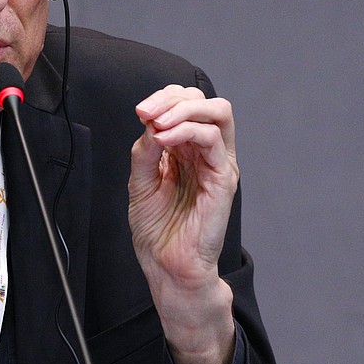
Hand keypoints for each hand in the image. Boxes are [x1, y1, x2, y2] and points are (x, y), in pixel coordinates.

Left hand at [128, 85, 238, 363]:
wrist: (167, 265)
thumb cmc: (158, 229)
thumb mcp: (141, 181)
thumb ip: (146, 150)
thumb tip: (150, 121)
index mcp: (187, 150)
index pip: (185, 104)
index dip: (163, 98)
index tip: (139, 111)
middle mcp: (206, 152)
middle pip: (205, 101)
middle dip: (172, 98)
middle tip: (145, 112)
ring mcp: (218, 163)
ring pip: (217, 112)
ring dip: (182, 109)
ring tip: (157, 123)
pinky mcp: (223, 178)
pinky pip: (213, 140)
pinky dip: (187, 130)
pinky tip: (165, 138)